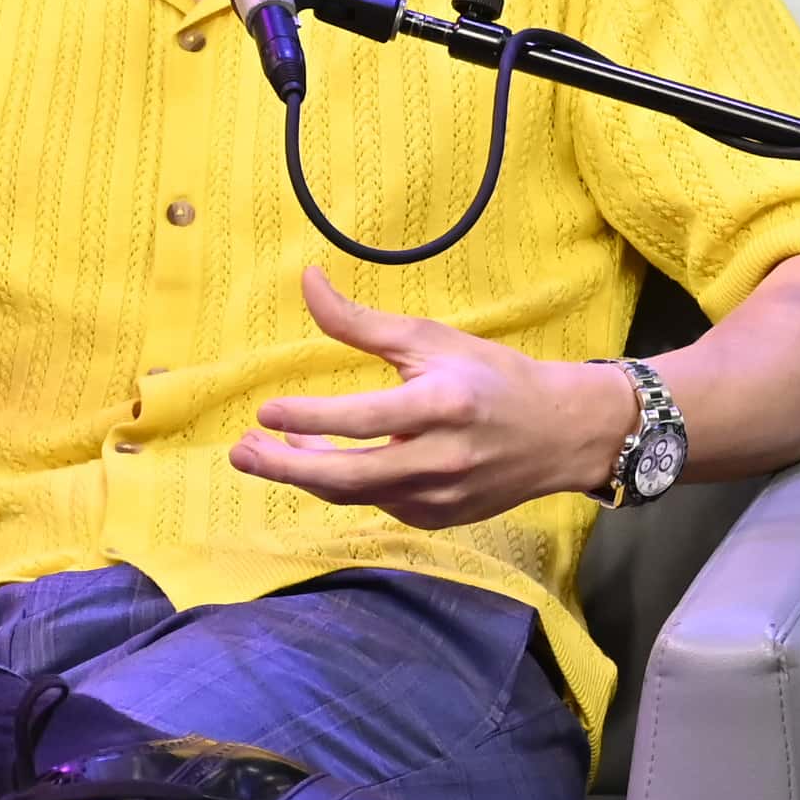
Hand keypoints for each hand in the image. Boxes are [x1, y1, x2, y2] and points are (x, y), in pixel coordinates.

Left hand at [228, 268, 634, 529]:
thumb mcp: (431, 339)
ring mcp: (439, 498)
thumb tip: (308, 282)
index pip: (361, 421)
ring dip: (308, 474)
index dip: (308, 420)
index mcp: (441, 407)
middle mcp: (439, 460)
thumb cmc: (491, 376)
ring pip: (356, 493)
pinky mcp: (437, 518)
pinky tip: (324, 460)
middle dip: (286, 468)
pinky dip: (345, 483)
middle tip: (241, 453)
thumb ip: (362, 323)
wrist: (559, 433)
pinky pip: (377, 502)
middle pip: (346, 477)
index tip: (265, 412)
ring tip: (269, 450)